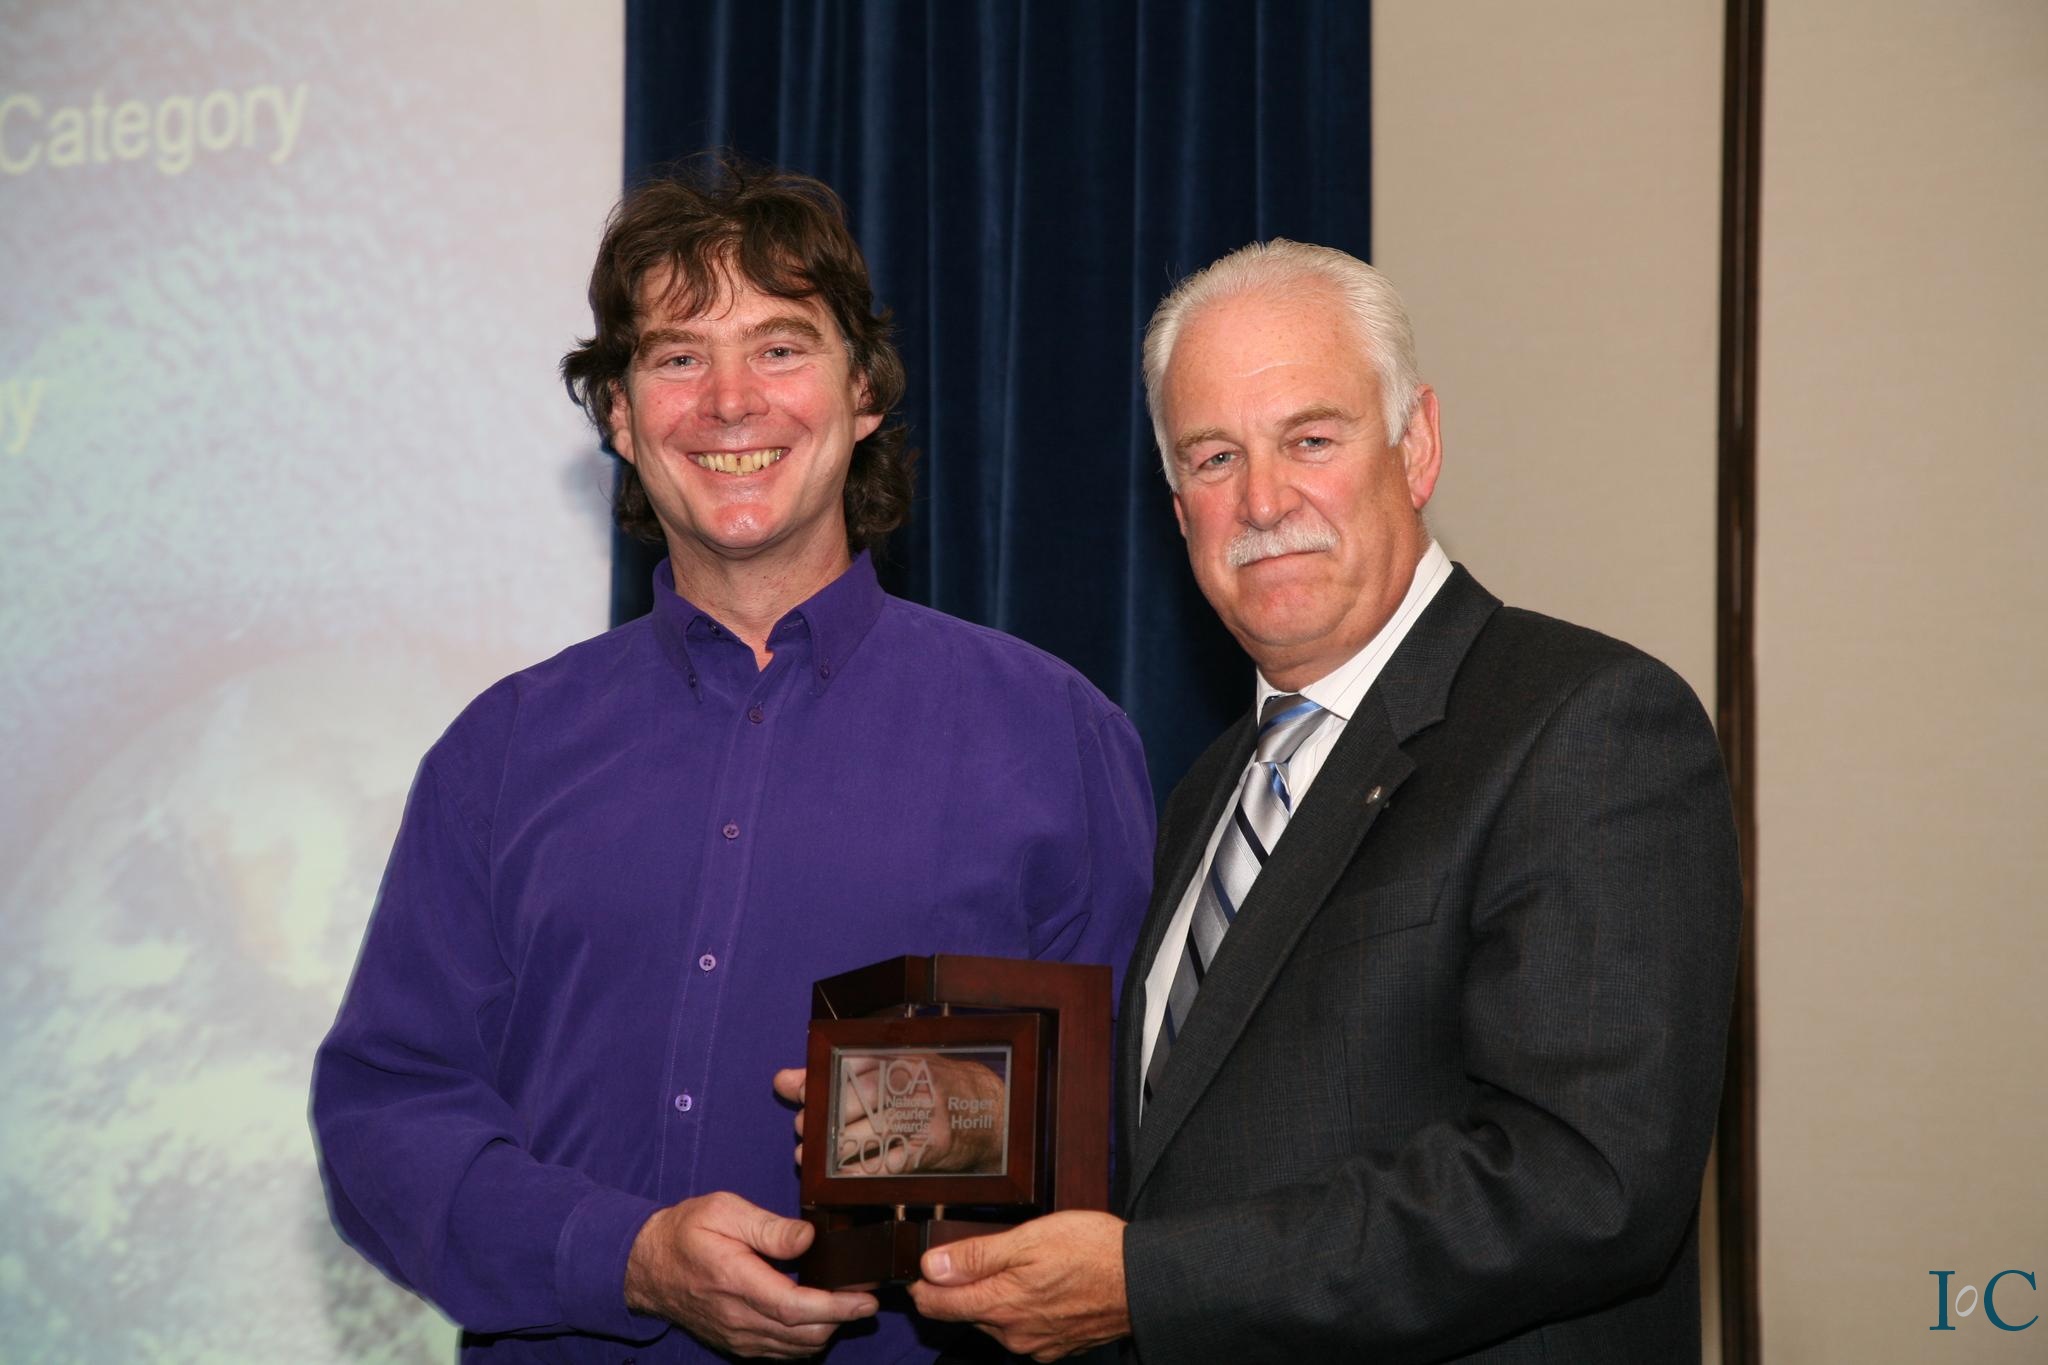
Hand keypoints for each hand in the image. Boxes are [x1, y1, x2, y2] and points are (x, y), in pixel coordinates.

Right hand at [623, 1191, 876, 1358]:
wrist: (645, 1266)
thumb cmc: (686, 1231)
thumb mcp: (723, 1210)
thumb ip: (768, 1227)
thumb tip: (808, 1238)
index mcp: (735, 1281)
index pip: (794, 1307)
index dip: (835, 1308)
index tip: (865, 1300)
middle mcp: (737, 1318)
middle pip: (802, 1335)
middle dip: (840, 1319)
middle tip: (865, 1297)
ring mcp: (737, 1336)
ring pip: (795, 1349)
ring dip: (825, 1330)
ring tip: (845, 1303)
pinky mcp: (737, 1343)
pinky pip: (780, 1352)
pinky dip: (805, 1340)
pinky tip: (817, 1317)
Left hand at [775, 1056, 1005, 1174]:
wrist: (990, 1113)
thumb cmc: (934, 1086)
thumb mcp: (894, 1067)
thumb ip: (835, 1074)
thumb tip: (784, 1080)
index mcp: (902, 1057)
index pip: (849, 1066)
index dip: (818, 1082)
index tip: (800, 1095)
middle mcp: (914, 1083)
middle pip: (856, 1100)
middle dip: (823, 1118)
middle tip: (805, 1129)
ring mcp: (924, 1117)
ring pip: (867, 1133)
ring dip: (832, 1150)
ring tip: (814, 1155)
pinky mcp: (931, 1148)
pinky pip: (886, 1164)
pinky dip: (857, 1173)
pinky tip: (841, 1176)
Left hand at [908, 1211, 1129, 1361]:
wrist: (1143, 1279)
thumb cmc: (1092, 1251)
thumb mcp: (1028, 1238)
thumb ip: (975, 1256)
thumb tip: (931, 1266)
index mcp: (1000, 1305)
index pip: (937, 1305)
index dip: (921, 1286)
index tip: (920, 1270)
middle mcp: (1013, 1335)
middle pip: (966, 1313)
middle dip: (964, 1288)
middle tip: (981, 1255)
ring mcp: (1035, 1345)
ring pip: (995, 1322)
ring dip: (995, 1298)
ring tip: (1019, 1267)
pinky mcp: (1056, 1348)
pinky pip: (1023, 1331)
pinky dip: (1022, 1311)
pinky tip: (1041, 1287)